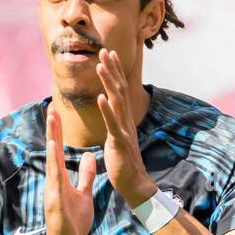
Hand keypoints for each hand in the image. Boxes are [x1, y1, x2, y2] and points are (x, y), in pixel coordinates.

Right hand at [42, 106, 96, 234]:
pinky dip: (54, 164)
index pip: (59, 151)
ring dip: (51, 140)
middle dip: (53, 129)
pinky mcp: (53, 202)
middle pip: (53, 150)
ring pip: (51, 161)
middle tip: (51, 107)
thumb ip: (86, 175)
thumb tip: (90, 156)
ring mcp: (51, 190)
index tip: (56, 112)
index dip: (58, 131)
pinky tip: (54, 149)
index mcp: (60, 179)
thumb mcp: (84, 193)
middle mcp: (54, 181)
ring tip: (52, 121)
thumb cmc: (74, 221)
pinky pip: (54, 180)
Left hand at [95, 48, 156, 206]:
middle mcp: (126, 121)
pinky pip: (112, 124)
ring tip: (100, 65)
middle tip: (105, 50)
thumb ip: (115, 124)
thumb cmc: (124, 163)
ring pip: (116, 102)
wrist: (134, 184)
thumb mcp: (118, 138)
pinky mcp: (120, 142)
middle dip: (112, 69)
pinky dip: (106, 110)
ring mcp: (124, 130)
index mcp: (123, 120)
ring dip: (108, 82)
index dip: (115, 72)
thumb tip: (111, 113)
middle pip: (119, 90)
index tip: (109, 54)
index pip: (119, 91)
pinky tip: (100, 97)